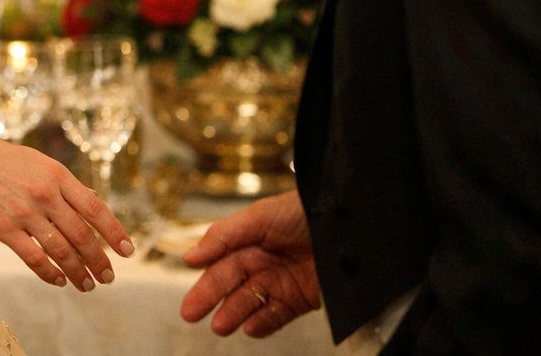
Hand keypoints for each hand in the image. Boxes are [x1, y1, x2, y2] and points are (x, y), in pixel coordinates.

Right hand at [0, 115, 134, 292]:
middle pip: (82, 235)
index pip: (95, 209)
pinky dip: (49, 273)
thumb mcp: (37, 161)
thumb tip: (94, 203)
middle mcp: (45, 194)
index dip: (114, 232)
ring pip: (61, 250)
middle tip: (109, 276)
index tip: (128, 251)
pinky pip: (34, 258)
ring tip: (88, 285)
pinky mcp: (4, 229)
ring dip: (78, 272)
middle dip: (99, 260)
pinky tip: (59, 281)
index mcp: (57, 174)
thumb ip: (64, 184)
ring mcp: (25, 212)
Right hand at [180, 190, 322, 337]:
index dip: (204, 279)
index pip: (220, 262)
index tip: (189, 297)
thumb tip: (190, 257)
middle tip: (190, 314)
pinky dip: (263, 323)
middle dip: (210, 299)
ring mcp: (281, 281)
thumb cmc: (304, 212)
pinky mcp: (301, 299)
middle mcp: (262, 260)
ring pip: (251, 301)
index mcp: (249, 239)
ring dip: (234, 314)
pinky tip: (250, 328)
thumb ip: (224, 236)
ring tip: (220, 326)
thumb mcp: (260, 216)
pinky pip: (277, 315)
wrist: (351, 228)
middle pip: (230, 283)